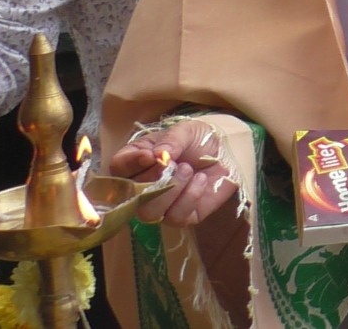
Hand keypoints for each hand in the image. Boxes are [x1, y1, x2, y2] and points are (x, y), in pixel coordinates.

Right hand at [109, 119, 239, 227]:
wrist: (229, 151)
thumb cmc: (200, 139)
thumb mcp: (184, 131)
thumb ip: (170, 140)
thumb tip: (156, 156)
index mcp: (137, 162)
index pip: (118, 168)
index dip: (130, 164)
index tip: (150, 156)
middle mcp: (144, 186)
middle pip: (133, 194)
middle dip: (154, 177)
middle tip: (175, 163)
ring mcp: (161, 205)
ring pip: (150, 212)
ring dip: (171, 189)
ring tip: (188, 169)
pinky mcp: (182, 216)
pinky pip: (176, 217)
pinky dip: (190, 197)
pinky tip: (200, 180)